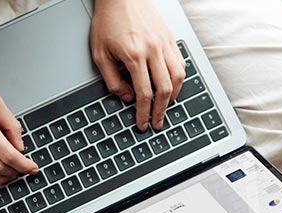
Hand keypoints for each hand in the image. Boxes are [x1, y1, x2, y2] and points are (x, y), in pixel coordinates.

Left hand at [90, 0, 185, 130]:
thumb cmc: (108, 20)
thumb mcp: (100, 53)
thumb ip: (112, 79)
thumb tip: (126, 97)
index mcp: (134, 55)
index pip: (144, 93)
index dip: (144, 113)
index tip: (143, 123)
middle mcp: (153, 50)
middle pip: (165, 89)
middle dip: (161, 111)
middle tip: (157, 122)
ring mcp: (164, 43)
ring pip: (178, 77)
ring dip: (174, 96)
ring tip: (166, 106)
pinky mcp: (170, 37)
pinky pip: (181, 62)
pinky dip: (179, 78)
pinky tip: (172, 84)